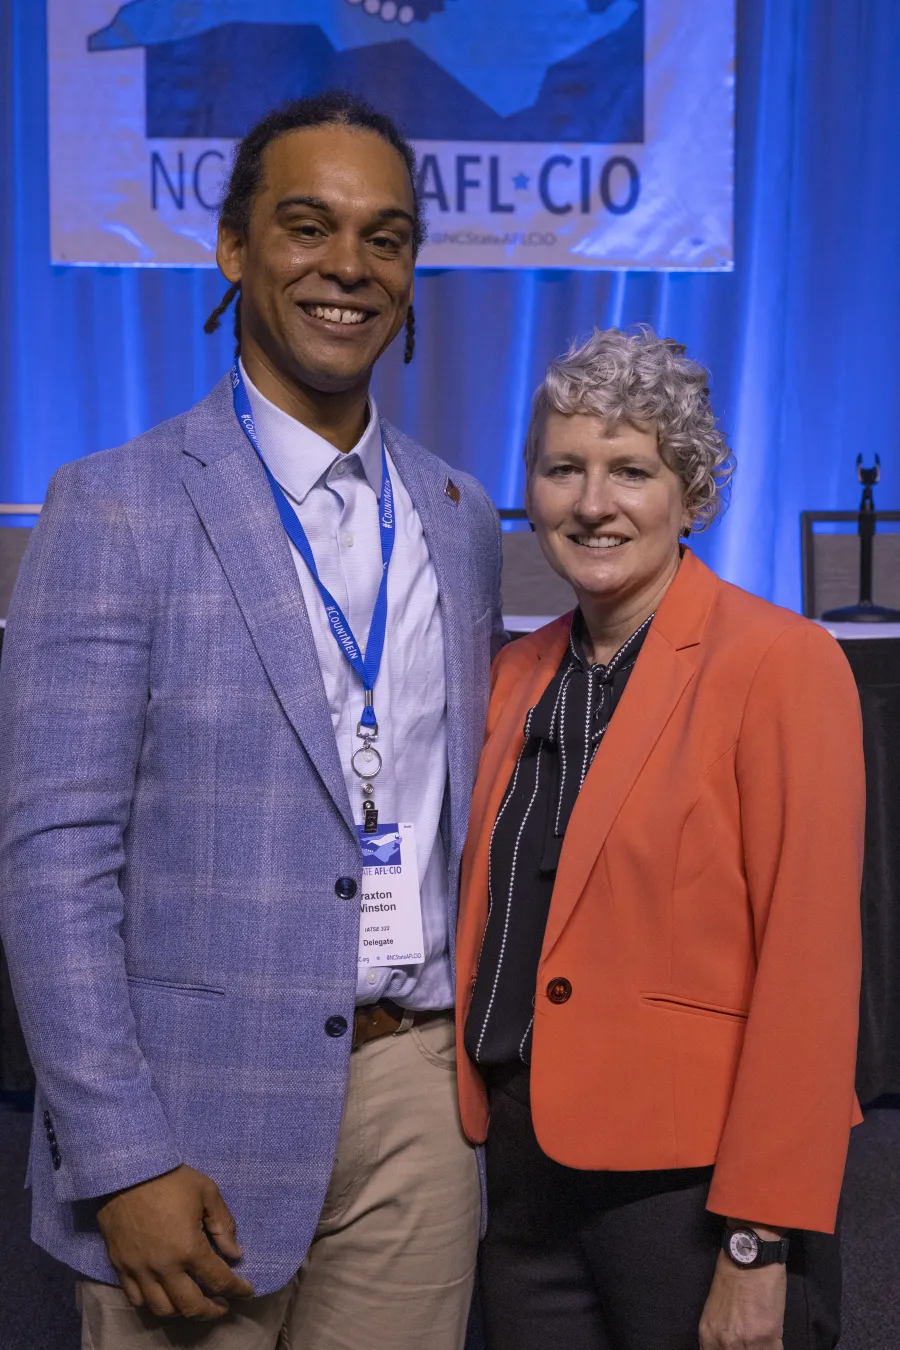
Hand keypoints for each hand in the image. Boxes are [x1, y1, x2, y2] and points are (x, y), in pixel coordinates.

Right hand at [96, 1164, 254, 1319]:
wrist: (127, 1171)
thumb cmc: (171, 1178)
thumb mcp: (207, 1192)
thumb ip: (223, 1225)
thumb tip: (235, 1253)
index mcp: (189, 1248)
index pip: (219, 1279)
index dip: (237, 1289)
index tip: (246, 1291)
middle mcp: (164, 1267)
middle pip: (190, 1306)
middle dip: (211, 1311)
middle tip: (222, 1305)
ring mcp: (139, 1270)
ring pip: (162, 1309)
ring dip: (182, 1312)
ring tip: (194, 1303)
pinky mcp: (121, 1267)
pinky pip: (136, 1299)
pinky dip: (153, 1305)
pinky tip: (164, 1297)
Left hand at [699, 1251, 785, 1349]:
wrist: (749, 1256)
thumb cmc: (732, 1277)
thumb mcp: (716, 1311)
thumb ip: (719, 1334)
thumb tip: (728, 1347)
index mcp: (708, 1335)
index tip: (740, 1346)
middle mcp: (724, 1342)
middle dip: (748, 1349)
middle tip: (752, 1341)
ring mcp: (746, 1341)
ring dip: (761, 1348)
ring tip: (762, 1338)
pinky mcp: (767, 1336)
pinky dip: (775, 1346)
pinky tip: (773, 1338)